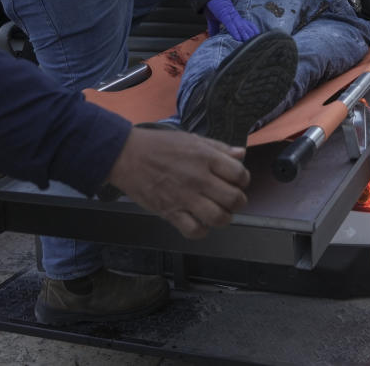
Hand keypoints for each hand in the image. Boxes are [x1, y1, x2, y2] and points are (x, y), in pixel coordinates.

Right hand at [107, 126, 249, 238]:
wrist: (126, 155)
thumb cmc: (158, 145)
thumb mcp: (192, 139)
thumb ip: (218, 148)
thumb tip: (240, 154)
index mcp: (206, 158)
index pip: (240, 174)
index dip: (243, 180)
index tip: (237, 181)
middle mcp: (199, 178)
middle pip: (234, 199)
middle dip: (238, 201)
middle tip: (230, 199)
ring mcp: (185, 197)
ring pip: (219, 218)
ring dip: (223, 218)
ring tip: (217, 212)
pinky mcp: (170, 212)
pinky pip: (194, 231)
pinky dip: (201, 231)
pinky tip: (199, 222)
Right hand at [205, 0, 259, 40]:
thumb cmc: (213, 6)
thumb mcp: (213, 20)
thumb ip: (214, 29)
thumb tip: (212, 37)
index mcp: (234, 17)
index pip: (247, 24)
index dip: (253, 31)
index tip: (259, 38)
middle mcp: (235, 16)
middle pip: (246, 27)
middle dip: (251, 35)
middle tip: (258, 44)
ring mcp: (230, 15)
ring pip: (241, 27)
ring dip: (246, 35)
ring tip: (250, 43)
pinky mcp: (224, 15)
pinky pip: (230, 25)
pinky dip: (234, 31)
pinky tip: (238, 38)